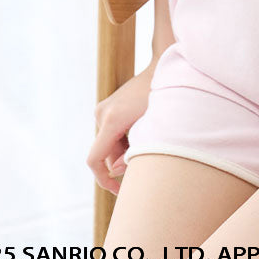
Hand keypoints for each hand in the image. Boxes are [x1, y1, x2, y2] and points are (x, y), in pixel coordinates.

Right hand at [86, 59, 156, 194]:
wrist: (163, 67)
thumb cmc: (163, 98)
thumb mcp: (153, 128)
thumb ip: (135, 152)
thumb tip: (116, 169)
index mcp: (111, 119)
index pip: (95, 159)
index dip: (104, 180)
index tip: (118, 191)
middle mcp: (102, 113)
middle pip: (105, 153)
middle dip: (121, 162)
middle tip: (146, 161)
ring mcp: (103, 109)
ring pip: (109, 144)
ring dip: (124, 151)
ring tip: (149, 140)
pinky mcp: (108, 108)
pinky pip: (111, 134)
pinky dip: (124, 141)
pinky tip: (142, 132)